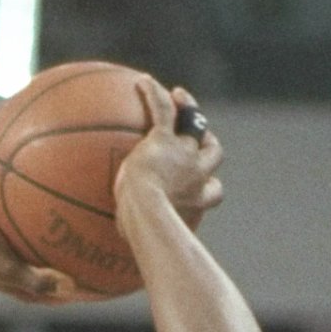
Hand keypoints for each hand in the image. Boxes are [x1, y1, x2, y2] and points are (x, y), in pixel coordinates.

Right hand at [0, 186, 89, 304]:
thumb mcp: (6, 265)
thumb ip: (35, 279)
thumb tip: (69, 288)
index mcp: (6, 281)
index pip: (44, 295)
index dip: (67, 297)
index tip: (92, 294)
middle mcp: (2, 266)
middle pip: (38, 275)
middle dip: (62, 275)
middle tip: (88, 267)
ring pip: (30, 250)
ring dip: (48, 249)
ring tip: (71, 238)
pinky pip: (20, 226)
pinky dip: (35, 223)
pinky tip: (47, 204)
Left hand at [113, 79, 223, 228]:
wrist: (147, 214)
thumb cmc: (144, 235)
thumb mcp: (148, 240)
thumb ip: (140, 237)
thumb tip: (117, 250)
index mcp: (198, 201)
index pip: (213, 191)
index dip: (211, 184)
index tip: (204, 181)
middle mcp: (199, 176)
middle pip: (213, 153)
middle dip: (208, 141)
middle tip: (198, 133)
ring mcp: (185, 154)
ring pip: (195, 124)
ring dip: (190, 109)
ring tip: (179, 96)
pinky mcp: (164, 139)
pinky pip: (163, 110)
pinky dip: (155, 95)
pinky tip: (142, 81)